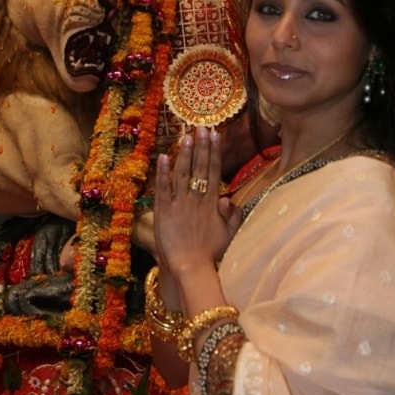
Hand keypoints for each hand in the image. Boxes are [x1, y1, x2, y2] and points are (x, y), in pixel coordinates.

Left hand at [154, 127, 241, 277]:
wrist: (191, 268)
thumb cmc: (210, 254)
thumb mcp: (228, 235)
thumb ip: (232, 216)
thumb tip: (228, 198)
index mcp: (211, 203)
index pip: (214, 171)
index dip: (214, 151)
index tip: (215, 135)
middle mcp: (196, 199)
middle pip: (200, 167)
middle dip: (201, 146)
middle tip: (202, 127)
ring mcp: (179, 203)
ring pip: (182, 173)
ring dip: (185, 153)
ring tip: (186, 135)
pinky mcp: (164, 211)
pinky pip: (163, 188)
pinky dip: (163, 172)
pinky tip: (164, 156)